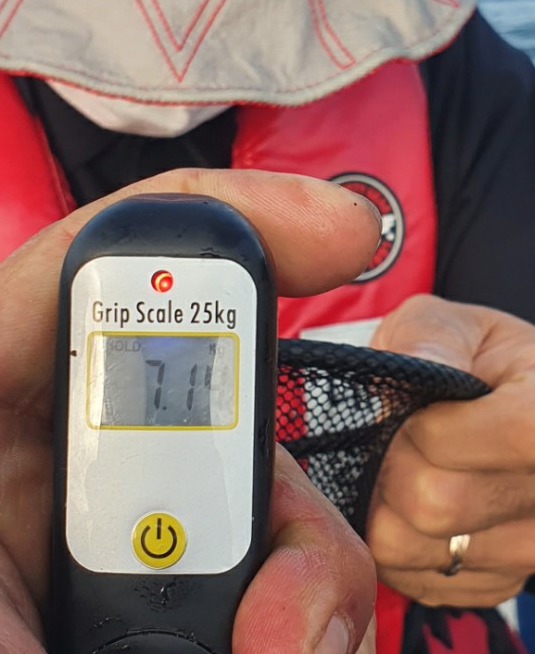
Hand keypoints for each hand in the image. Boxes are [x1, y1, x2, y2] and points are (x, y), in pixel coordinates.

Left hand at [0, 169, 379, 653]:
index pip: (96, 275)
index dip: (211, 225)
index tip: (329, 233)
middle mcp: (55, 476)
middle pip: (206, 388)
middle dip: (268, 425)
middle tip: (277, 517)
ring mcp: (130, 565)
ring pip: (262, 500)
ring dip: (299, 555)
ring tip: (281, 639)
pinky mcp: (189, 633)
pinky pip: (283, 600)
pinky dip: (307, 622)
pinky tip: (286, 652)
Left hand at [367, 294, 534, 607]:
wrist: (492, 404)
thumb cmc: (469, 356)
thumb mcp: (449, 324)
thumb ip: (428, 338)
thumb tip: (410, 374)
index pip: (517, 434)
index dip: (441, 428)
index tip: (420, 412)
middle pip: (440, 501)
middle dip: (394, 461)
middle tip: (398, 435)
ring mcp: (533, 548)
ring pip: (418, 546)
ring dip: (386, 502)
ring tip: (407, 463)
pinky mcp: (499, 582)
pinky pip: (413, 575)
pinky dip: (397, 538)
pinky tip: (415, 499)